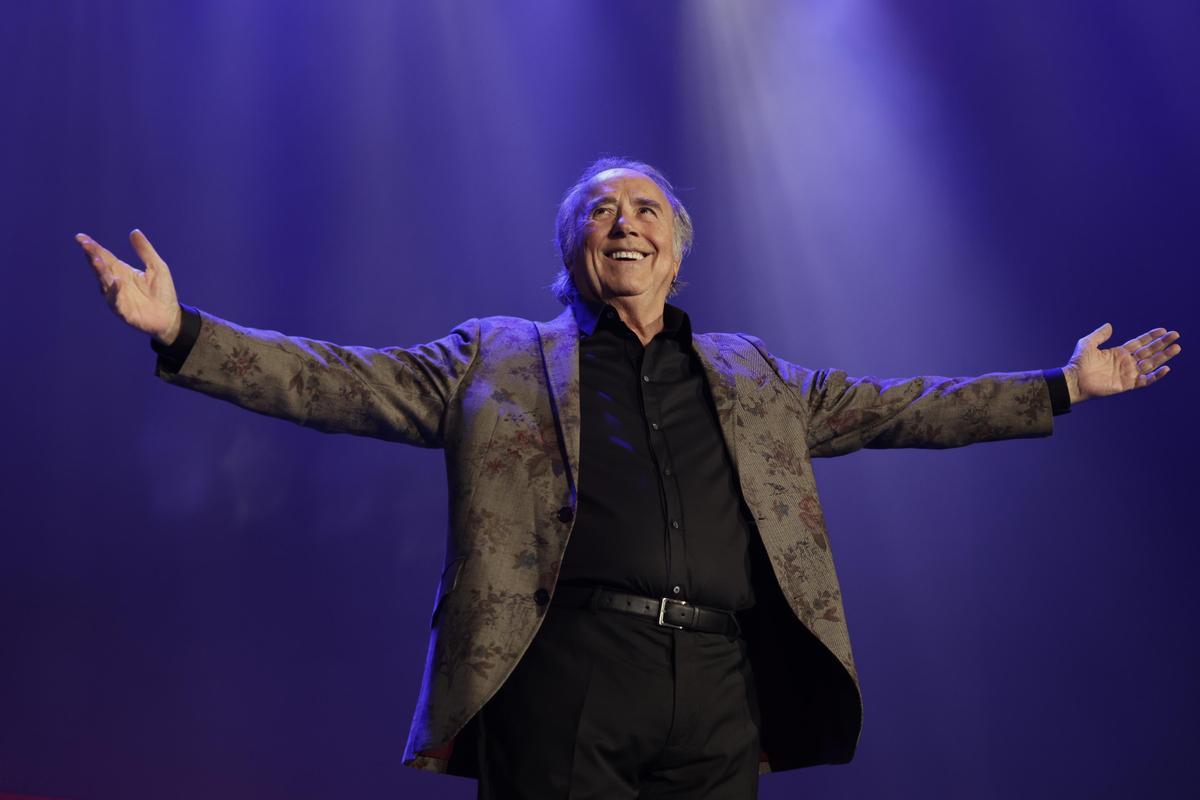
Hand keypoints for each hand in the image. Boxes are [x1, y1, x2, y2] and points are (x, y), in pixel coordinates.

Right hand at [77, 229, 181, 344]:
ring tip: (96, 259)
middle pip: (100, 267)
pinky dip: (115, 291)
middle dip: (92, 255)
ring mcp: (116, 296)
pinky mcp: (122, 310)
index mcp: (122, 271)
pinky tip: (116, 281)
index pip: (104, 256)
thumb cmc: (162, 292)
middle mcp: (115, 282)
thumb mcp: (157, 267)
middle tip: (84, 244)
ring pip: (104, 282)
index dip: (92, 247)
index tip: (80, 237)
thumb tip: (134, 231)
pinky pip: (115, 300)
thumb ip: (145, 251)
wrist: (169, 316)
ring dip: (100, 271)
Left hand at [1063, 323, 1180, 403]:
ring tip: (1176, 348)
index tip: (1163, 330)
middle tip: (1176, 335)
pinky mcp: (1127, 384)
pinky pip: (1145, 380)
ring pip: (1151, 364)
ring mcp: (1128, 373)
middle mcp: (1126, 362)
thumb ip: (1100, 335)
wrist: (1074, 380)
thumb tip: (1110, 325)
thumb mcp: (1088, 343)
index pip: (1140, 343)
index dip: (1151, 336)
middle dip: (1162, 344)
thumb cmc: (1079, 363)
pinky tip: (1166, 368)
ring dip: (1164, 356)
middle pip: (1149, 351)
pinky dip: (1156, 376)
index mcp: (1119, 352)